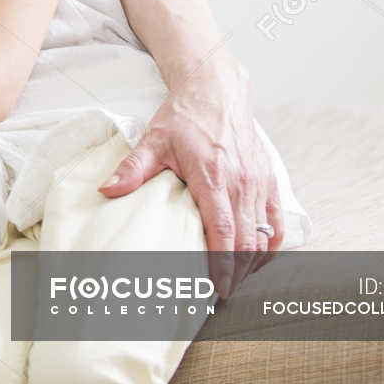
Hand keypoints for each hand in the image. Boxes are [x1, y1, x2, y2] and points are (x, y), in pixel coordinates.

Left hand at [99, 60, 284, 297]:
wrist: (216, 92)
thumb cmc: (185, 117)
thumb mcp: (154, 141)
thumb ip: (133, 169)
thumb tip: (107, 190)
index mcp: (213, 175)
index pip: (223, 228)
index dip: (222, 260)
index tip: (218, 285)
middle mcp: (242, 182)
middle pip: (245, 239)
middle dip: (236, 269)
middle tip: (223, 291)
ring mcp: (258, 182)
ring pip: (263, 233)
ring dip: (252, 259)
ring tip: (235, 278)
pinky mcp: (269, 180)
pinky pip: (276, 220)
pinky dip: (270, 242)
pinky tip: (257, 256)